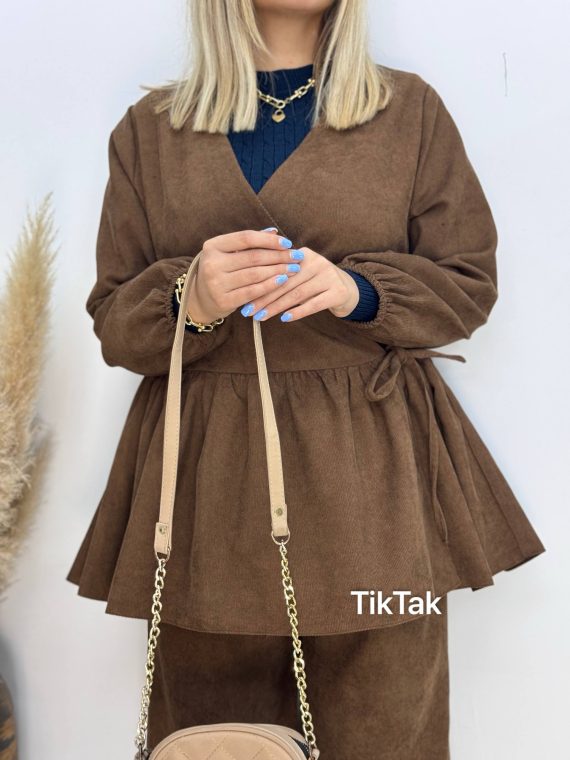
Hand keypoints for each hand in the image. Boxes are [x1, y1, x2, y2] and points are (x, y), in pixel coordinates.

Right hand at [185, 228, 303, 322]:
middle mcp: (212, 263)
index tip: (287, 243)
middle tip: (297, 257)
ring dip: (278, 271)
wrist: (201, 299)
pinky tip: (283, 281)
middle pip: (253, 257)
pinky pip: (252, 292)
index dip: (269, 240)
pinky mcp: (223, 301)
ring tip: (294, 269)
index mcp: (213, 246)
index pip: (246, 238)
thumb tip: (275, 231)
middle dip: (279, 256)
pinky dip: (270, 286)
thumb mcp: (229, 253)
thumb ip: (250, 242)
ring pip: (255, 274)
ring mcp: (216, 283)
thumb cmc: (221, 270)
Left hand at [239, 245, 359, 322]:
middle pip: (285, 282)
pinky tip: (285, 318)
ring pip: (297, 293)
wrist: (349, 290)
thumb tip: (248, 290)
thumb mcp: (299, 275)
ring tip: (261, 317)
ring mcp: (329, 276)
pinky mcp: (338, 292)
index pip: (277, 269)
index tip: (243, 298)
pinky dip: (298, 311)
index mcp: (303, 254)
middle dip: (264, 298)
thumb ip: (279, 276)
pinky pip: (314, 303)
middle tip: (248, 311)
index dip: (259, 284)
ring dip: (277, 307)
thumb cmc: (315, 284)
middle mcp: (316, 262)